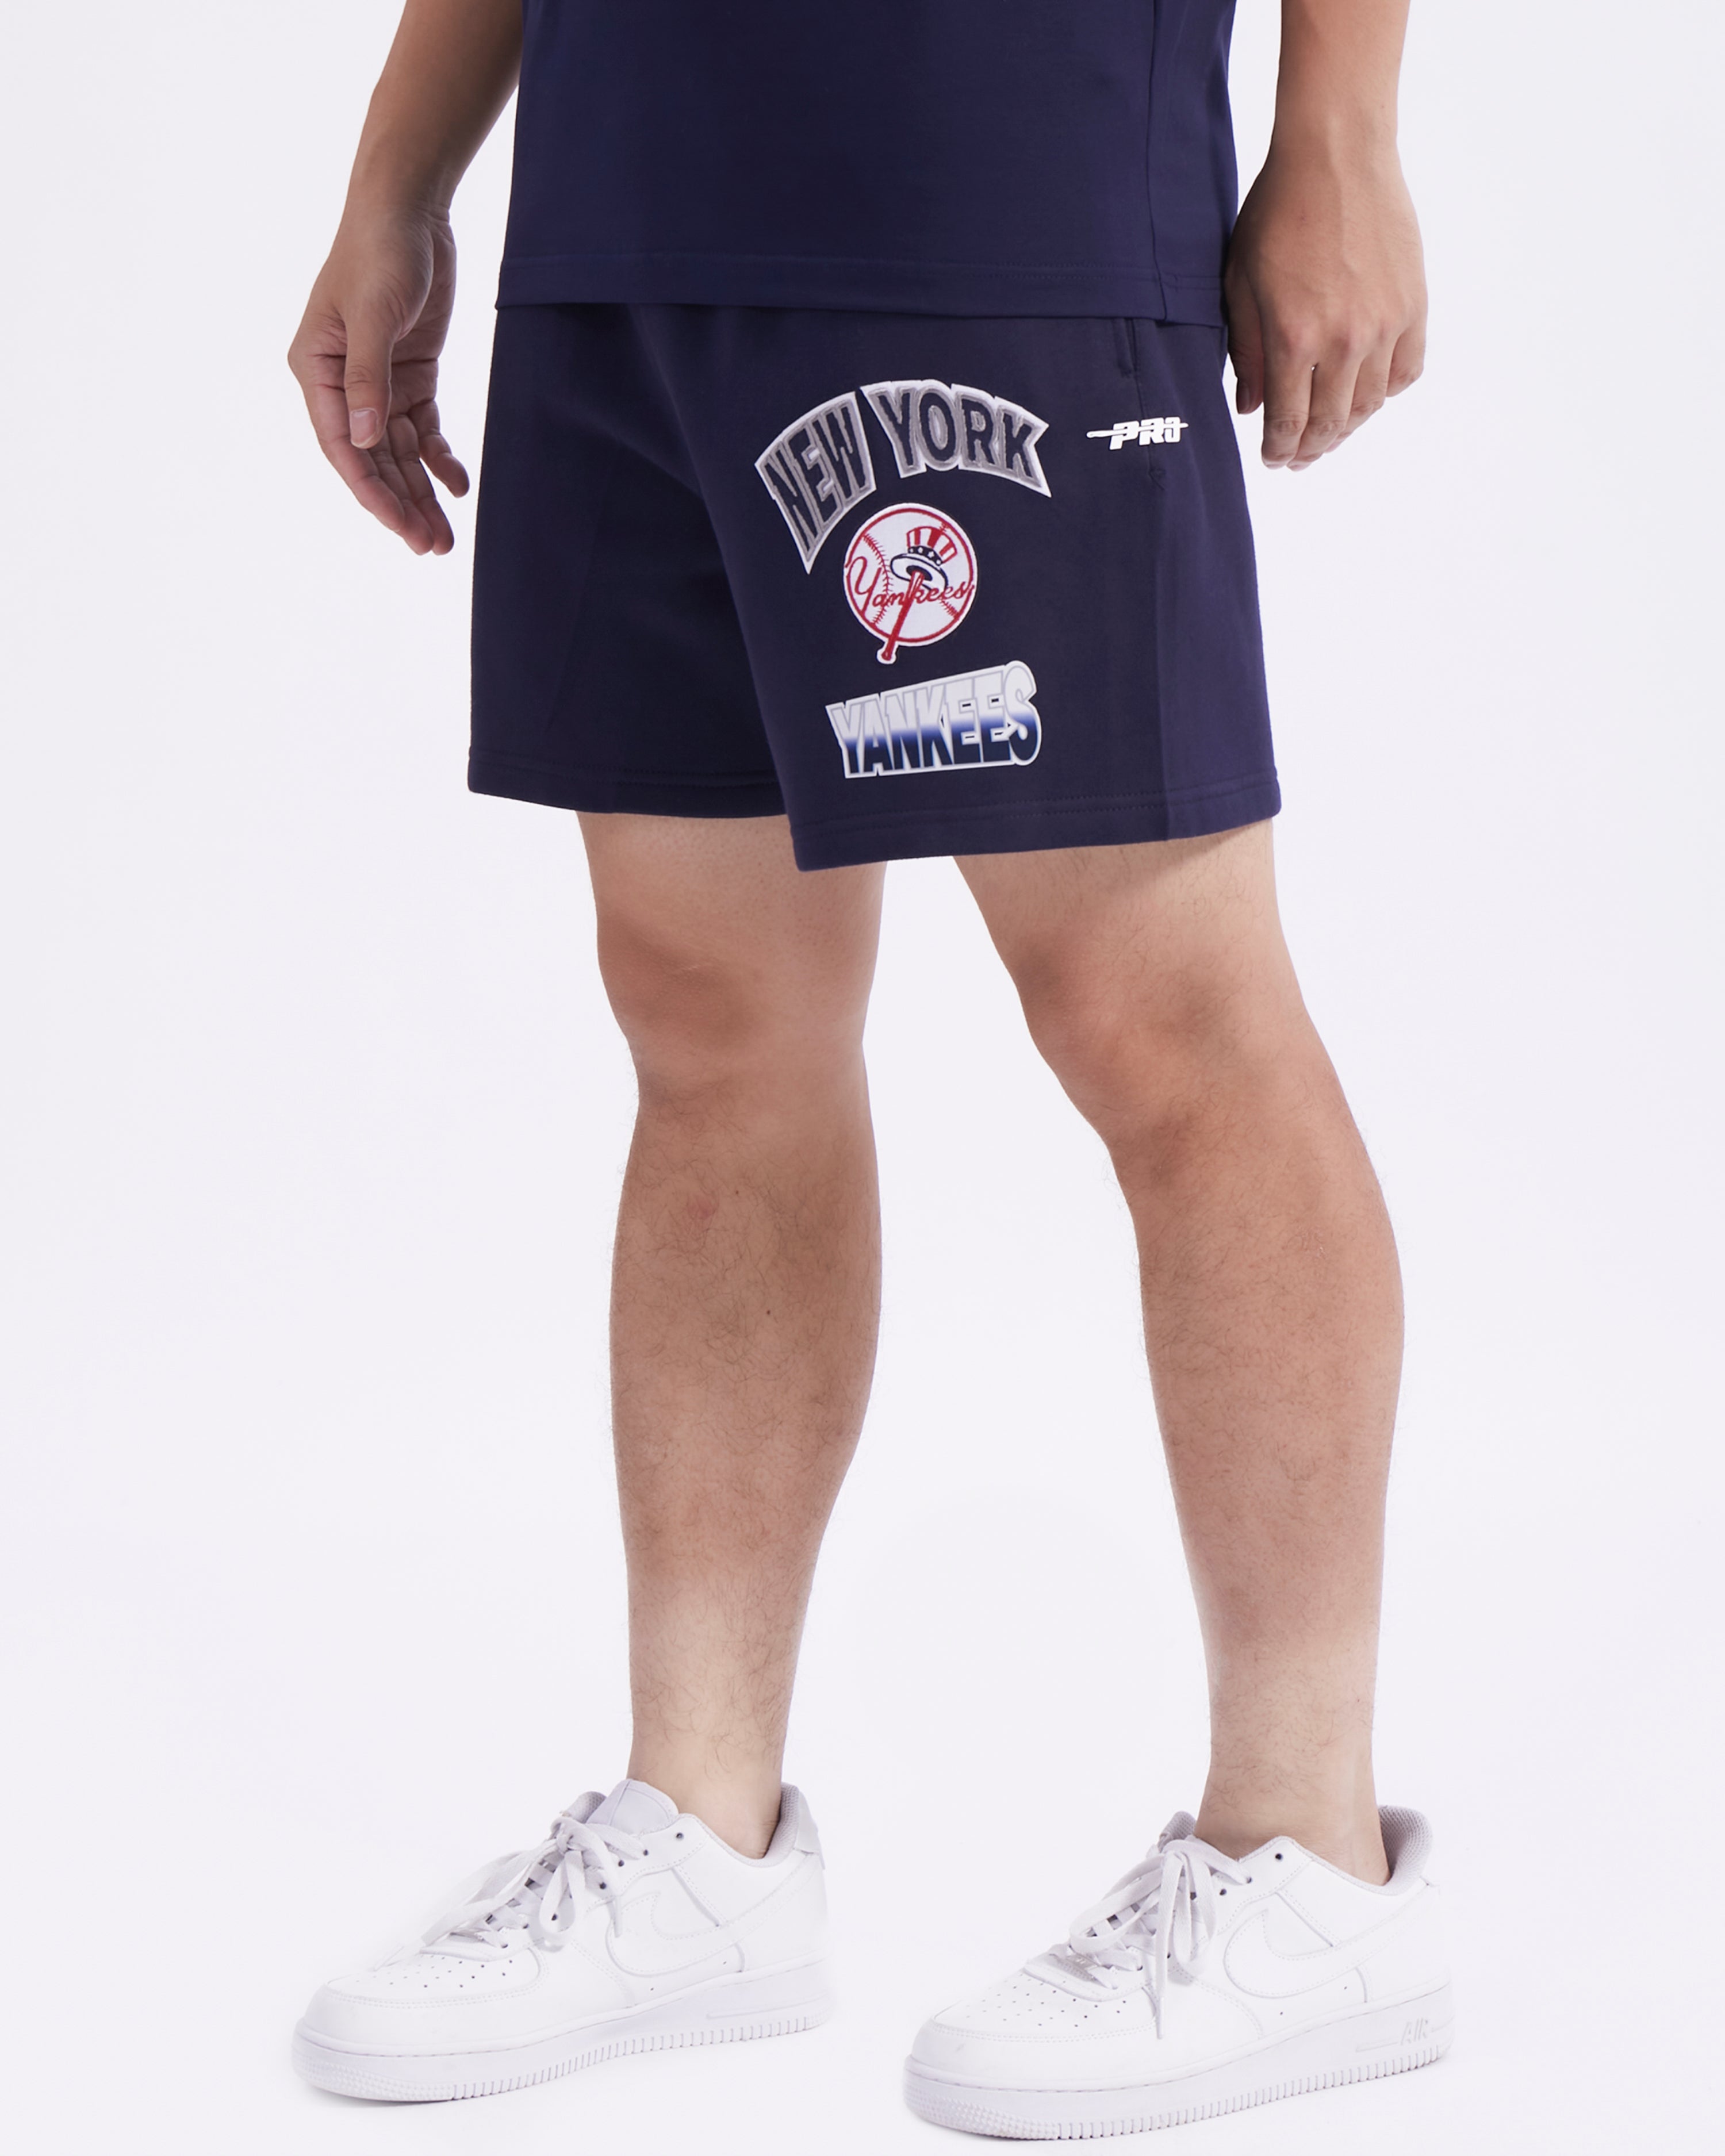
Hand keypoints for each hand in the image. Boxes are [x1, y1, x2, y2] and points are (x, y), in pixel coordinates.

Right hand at [288, 208, 467, 553]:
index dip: (370, 490)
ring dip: (420, 492)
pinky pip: (423, 428)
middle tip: (432, 547)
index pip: (343, 445)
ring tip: (445, 537)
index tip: (400, 526)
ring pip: (399, 452)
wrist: (409, 208)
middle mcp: (342, 382)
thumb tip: (366, 440)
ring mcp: (377, 381)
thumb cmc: (381, 251)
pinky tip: (459, 485)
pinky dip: (439, 457)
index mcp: (317, 370)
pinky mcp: (410, 373)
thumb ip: (368, 379)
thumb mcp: (374, 315)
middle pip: (372, 458)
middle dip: (400, 504)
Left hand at [1224, 139, 1425, 471]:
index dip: (1279, 450)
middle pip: (1331, 424)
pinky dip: (1386, 392)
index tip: (1273, 460)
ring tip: (1330, 432)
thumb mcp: (1241, 283)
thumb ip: (1247, 351)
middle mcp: (1344, 340)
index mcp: (1294, 338)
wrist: (1337, 153)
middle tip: (1299, 458)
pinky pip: (1406, 371)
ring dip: (1348, 427)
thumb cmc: (1278, 212)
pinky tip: (1367, 393)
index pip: (1288, 422)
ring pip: (1370, 405)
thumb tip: (1251, 408)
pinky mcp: (1414, 304)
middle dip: (1311, 449)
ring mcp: (1385, 324)